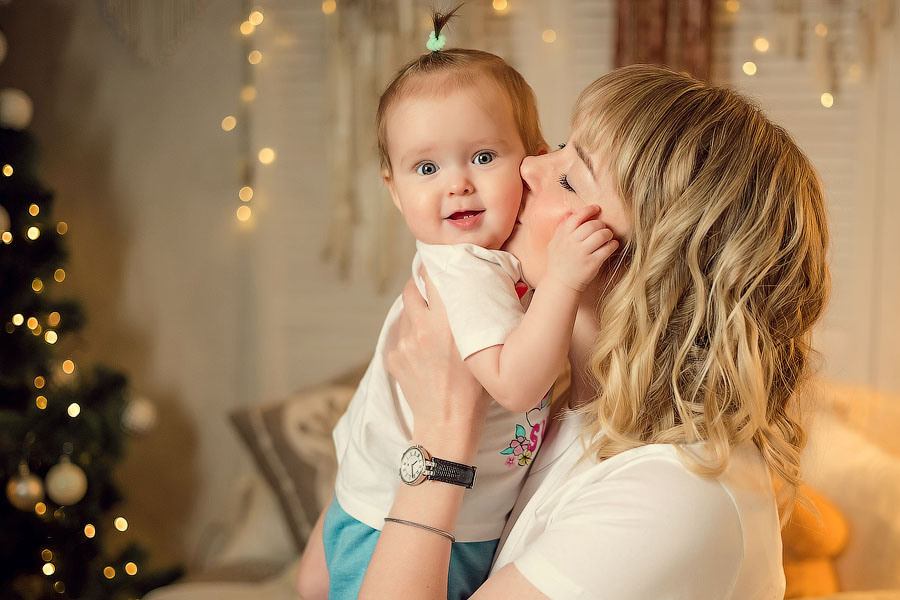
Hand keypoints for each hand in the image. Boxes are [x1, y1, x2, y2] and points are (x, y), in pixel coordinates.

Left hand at [386, 270, 488, 456]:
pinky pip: (400, 338)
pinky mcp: (394, 357)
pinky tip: (425, 355)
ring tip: (431, 326)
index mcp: (449, 320)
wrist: (448, 423)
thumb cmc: (477, 389)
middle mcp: (423, 326)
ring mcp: (405, 342)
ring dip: (416, 313)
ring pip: (405, 312)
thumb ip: (484, 317)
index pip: (433, 275)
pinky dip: (411, 340)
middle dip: (420, 287)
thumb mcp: (487, 348)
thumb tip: (493, 290)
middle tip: (434, 293)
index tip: (441, 267)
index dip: (435, 268)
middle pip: (411, 288)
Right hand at [545, 204, 617, 291]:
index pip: (577, 217)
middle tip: (603, 228)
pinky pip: (607, 249)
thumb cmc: (558, 262)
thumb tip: (570, 213)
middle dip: (601, 224)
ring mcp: (582, 253)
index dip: (589, 210)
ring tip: (608, 236)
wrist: (560, 283)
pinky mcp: (592, 263)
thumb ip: (561, 228)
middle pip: (592, 225)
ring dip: (608, 233)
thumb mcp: (554, 243)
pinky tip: (612, 245)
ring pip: (601, 235)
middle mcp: (572, 243)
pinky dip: (613, 245)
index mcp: (563, 235)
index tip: (597, 208)